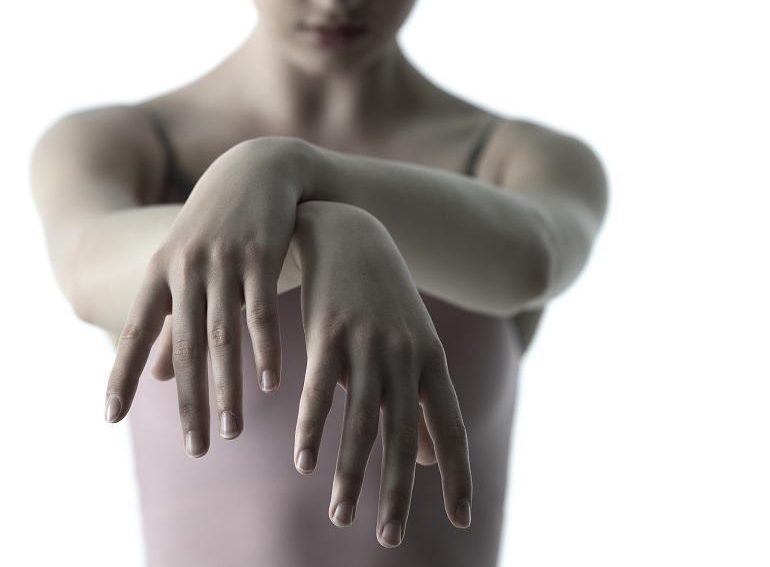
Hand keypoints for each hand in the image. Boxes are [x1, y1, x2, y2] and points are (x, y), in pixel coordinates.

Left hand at [104, 137, 308, 456]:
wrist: (256, 169)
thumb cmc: (216, 227)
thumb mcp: (185, 267)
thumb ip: (170, 321)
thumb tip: (152, 376)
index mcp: (159, 272)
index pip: (133, 331)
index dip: (120, 373)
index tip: (109, 418)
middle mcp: (184, 267)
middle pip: (183, 347)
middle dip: (187, 402)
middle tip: (194, 449)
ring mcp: (221, 259)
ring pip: (221, 336)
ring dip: (227, 389)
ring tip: (231, 432)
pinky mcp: (259, 253)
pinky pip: (259, 311)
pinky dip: (264, 350)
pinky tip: (269, 385)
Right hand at [289, 202, 472, 547]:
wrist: (348, 232)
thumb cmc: (380, 300)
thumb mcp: (410, 347)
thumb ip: (421, 405)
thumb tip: (432, 461)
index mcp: (431, 362)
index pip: (451, 428)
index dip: (458, 474)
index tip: (462, 518)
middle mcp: (406, 357)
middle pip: (406, 436)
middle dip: (398, 491)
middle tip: (389, 537)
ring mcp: (369, 344)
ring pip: (363, 421)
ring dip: (350, 472)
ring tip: (342, 513)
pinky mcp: (330, 331)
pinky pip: (321, 391)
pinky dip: (314, 430)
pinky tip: (306, 462)